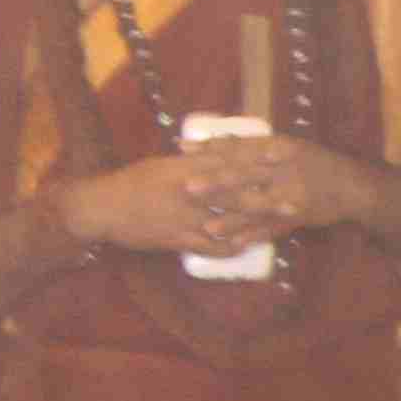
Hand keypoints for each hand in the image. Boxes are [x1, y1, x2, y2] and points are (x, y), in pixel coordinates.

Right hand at [55, 152, 264, 258]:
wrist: (102, 207)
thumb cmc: (131, 182)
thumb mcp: (162, 165)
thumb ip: (190, 162)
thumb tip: (213, 153)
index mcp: (186, 168)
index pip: (229, 159)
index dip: (259, 157)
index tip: (285, 152)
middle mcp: (190, 191)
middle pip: (237, 191)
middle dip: (269, 192)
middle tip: (299, 193)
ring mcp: (185, 216)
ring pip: (228, 218)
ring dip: (258, 221)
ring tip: (284, 221)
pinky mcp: (176, 237)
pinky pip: (208, 244)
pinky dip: (229, 246)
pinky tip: (247, 248)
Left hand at [182, 130, 375, 238]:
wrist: (354, 186)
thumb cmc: (316, 163)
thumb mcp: (290, 146)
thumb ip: (257, 146)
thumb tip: (220, 141)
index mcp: (280, 146)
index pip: (241, 146)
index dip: (212, 148)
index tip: (184, 148)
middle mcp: (285, 169)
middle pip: (245, 175)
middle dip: (215, 182)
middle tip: (187, 187)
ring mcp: (292, 194)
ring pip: (256, 206)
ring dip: (231, 218)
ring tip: (207, 227)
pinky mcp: (299, 216)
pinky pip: (272, 228)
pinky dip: (253, 236)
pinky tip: (234, 245)